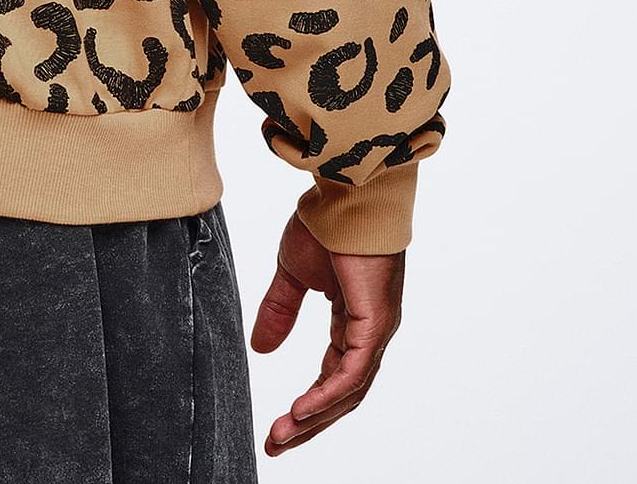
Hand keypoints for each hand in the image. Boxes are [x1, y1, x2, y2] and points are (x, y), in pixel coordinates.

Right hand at [250, 209, 404, 456]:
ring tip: (282, 436)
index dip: (307, 403)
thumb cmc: (326, 223)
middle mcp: (370, 332)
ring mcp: (376, 330)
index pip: (333, 374)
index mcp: (354, 320)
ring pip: (348, 391)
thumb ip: (280, 310)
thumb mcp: (293, 273)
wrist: (346, 191)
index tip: (277, 425)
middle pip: (342, 393)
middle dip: (308, 424)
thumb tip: (260, 349)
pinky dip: (327, 396)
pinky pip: (352, 373)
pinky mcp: (375, 324)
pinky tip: (302, 411)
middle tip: (276, 444)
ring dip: (314, 417)